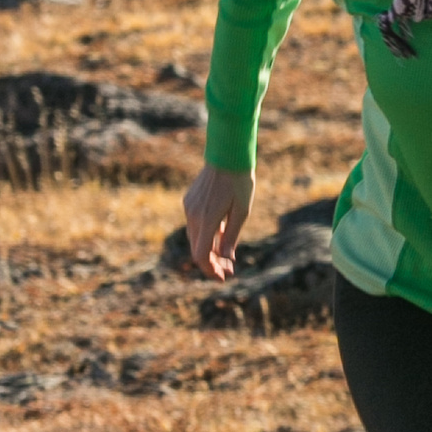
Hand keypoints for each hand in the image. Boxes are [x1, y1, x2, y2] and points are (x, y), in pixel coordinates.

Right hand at [183, 163, 253, 281]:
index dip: (210, 270)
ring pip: (195, 237)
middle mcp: (193, 215)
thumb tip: (226, 258)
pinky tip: (219, 236)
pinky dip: (205, 234)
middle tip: (227, 271)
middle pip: (197, 248)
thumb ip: (231, 236)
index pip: (201, 255)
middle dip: (211, 262)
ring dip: (208, 249)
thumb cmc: (240, 181)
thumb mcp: (242, 211)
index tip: (222, 278)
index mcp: (207, 219)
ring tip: (226, 257)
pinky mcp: (189, 200)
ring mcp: (189, 207)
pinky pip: (195, 224)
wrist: (227, 154)